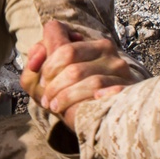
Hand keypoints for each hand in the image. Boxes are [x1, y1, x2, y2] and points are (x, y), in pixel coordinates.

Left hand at [21, 20, 136, 127]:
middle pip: (67, 52)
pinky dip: (79, 99)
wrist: (104, 127)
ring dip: (61, 93)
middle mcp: (106, 49)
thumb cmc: (74, 101)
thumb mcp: (50, 83)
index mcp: (86, 41)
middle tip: (46, 97)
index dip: (41, 51)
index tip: (37, 73)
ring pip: (78, 72)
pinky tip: (76, 109)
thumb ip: (35, 68)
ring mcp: (118, 67)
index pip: (55, 31)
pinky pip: (97, 88)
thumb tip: (34, 62)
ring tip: (55, 106)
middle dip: (50, 77)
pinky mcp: (125, 86)